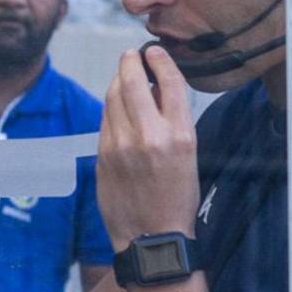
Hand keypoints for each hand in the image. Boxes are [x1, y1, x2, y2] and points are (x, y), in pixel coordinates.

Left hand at [98, 45, 200, 250]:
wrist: (152, 238)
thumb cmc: (176, 198)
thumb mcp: (189, 156)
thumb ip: (172, 120)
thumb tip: (156, 87)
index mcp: (180, 135)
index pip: (169, 82)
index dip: (160, 60)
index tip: (155, 52)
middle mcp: (149, 136)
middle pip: (133, 81)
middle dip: (130, 61)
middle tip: (131, 55)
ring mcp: (121, 146)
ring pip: (113, 97)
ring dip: (118, 81)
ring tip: (124, 76)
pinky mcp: (102, 156)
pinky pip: (104, 120)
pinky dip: (111, 108)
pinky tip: (117, 107)